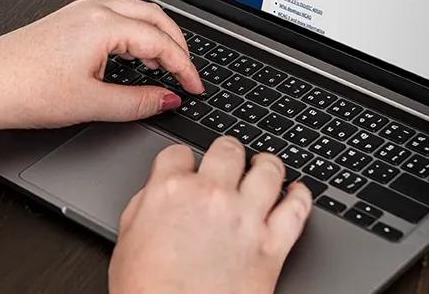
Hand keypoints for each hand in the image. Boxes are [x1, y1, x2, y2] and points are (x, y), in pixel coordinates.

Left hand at [0, 0, 204, 135]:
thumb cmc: (25, 91)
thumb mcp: (91, 104)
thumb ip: (137, 103)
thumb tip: (166, 100)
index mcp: (103, 25)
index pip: (161, 42)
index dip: (185, 67)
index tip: (195, 87)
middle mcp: (92, 10)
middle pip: (153, 17)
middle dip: (177, 44)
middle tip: (188, 73)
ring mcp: (78, 12)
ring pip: (133, 11)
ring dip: (155, 33)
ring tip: (165, 62)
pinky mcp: (66, 20)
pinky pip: (113, 13)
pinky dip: (133, 29)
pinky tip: (129, 51)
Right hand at [109, 137, 312, 293]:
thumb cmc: (147, 290)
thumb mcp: (127, 239)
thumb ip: (144, 205)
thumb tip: (155, 194)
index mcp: (170, 191)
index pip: (180, 153)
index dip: (184, 159)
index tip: (189, 166)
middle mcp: (210, 196)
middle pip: (228, 150)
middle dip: (228, 152)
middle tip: (230, 159)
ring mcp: (245, 218)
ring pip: (268, 170)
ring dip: (267, 165)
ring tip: (266, 168)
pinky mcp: (272, 246)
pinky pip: (297, 209)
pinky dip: (301, 196)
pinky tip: (297, 194)